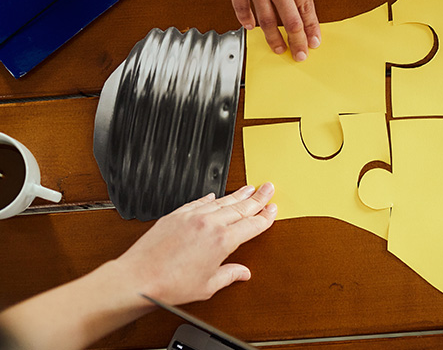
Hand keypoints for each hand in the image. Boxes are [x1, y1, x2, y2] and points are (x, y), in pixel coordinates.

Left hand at [113, 183, 277, 304]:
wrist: (138, 278)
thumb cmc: (170, 285)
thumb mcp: (207, 286)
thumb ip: (228, 275)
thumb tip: (241, 273)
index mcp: (222, 242)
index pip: (252, 225)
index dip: (265, 216)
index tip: (272, 210)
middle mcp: (209, 224)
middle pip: (241, 207)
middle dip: (258, 198)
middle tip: (268, 188)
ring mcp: (192, 217)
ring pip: (222, 201)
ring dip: (238, 194)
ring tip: (249, 188)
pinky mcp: (176, 215)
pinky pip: (199, 202)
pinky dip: (210, 198)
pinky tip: (215, 195)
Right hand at [217, 0, 321, 60]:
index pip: (307, 9)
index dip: (311, 28)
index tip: (314, 41)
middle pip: (291, 21)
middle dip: (297, 41)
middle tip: (300, 55)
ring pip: (268, 21)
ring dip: (274, 38)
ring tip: (278, 49)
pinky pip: (242, 8)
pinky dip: (246, 20)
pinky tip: (250, 28)